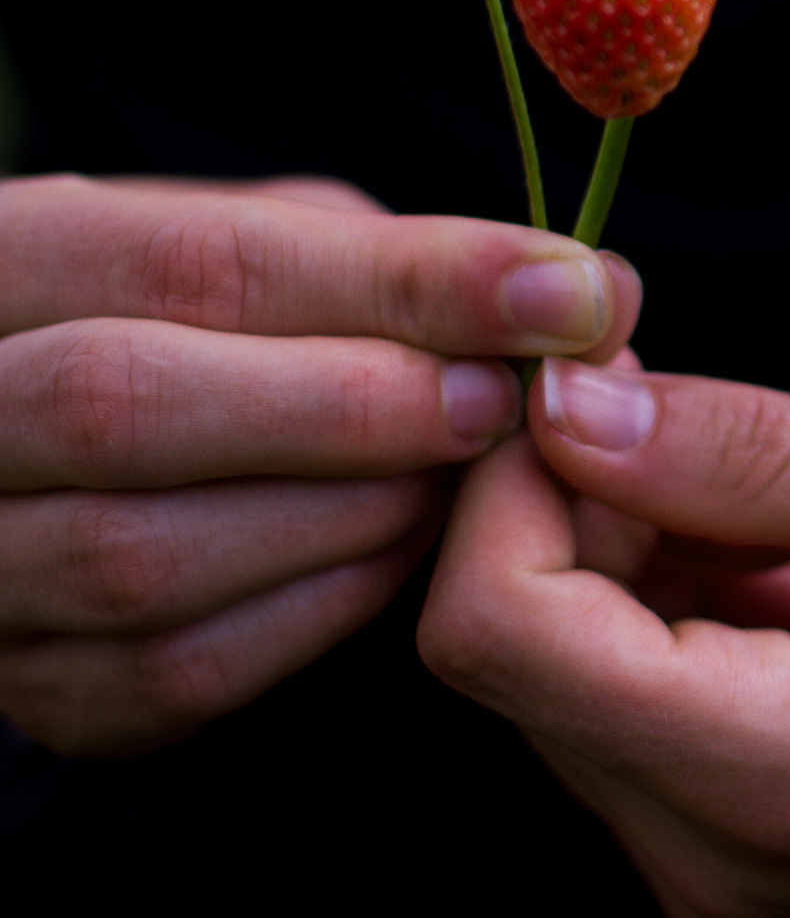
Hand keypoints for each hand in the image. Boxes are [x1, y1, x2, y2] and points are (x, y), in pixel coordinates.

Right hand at [0, 173, 640, 754]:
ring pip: (145, 557)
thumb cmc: (219, 323)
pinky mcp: (38, 687)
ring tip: (465, 475)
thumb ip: (397, 263)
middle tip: (505, 399)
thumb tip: (589, 292)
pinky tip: (401, 558)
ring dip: (351, 516)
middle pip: (129, 405)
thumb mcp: (273, 245)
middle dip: (358, 404)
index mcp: (10, 257)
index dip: (400, 280)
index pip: (199, 259)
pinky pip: (175, 673)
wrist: (96, 444)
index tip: (564, 293)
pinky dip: (318, 613)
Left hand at [419, 361, 789, 916]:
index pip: (496, 626)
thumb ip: (754, 453)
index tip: (606, 367)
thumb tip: (567, 403)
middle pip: (518, 655)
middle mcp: (715, 869)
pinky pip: (640, 724)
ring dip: (634, 559)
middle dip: (577, 502)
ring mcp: (731, 888)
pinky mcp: (754, 867)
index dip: (516, 473)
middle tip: (703, 401)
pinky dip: (679, 621)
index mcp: (772, 778)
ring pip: (571, 683)